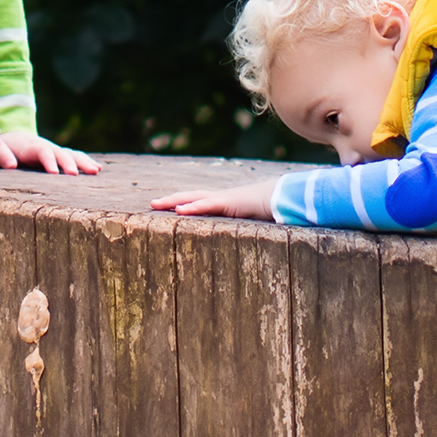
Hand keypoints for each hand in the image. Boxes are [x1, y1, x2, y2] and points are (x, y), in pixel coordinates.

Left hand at [0, 133, 102, 175]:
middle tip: (75, 175)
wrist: (12, 139)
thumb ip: (2, 156)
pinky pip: (74, 157)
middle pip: (60, 153)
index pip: (42, 152)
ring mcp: (55, 151)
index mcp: (31, 147)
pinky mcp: (59, 156)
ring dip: (83, 162)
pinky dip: (85, 162)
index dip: (49, 161)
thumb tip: (11, 165)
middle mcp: (46, 147)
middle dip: (69, 163)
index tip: (54, 172)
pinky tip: (98, 169)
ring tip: (95, 171)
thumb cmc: (1, 149)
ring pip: (71, 154)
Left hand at [148, 179, 280, 220]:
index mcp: (224, 202)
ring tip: (157, 204)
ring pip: (194, 198)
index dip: (182, 203)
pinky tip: (180, 209)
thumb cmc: (270, 209)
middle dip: (171, 200)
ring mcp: (224, 198)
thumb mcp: (250, 220)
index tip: (166, 207)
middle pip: (190, 196)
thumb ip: (240, 226)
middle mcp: (220, 198)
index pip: (198, 201)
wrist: (285, 197)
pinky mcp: (230, 202)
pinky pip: (208, 204)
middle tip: (152, 204)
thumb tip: (236, 240)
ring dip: (174, 201)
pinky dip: (193, 207)